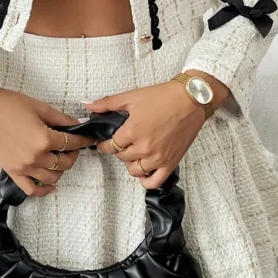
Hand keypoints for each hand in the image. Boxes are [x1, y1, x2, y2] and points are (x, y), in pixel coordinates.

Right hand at [0, 88, 95, 196]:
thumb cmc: (10, 105)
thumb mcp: (41, 107)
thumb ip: (62, 120)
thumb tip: (79, 126)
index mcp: (44, 139)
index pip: (72, 144)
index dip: (83, 141)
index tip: (88, 139)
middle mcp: (36, 157)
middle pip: (65, 163)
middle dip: (73, 154)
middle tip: (73, 146)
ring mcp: (24, 167)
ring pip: (52, 177)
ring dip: (61, 169)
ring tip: (60, 158)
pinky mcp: (13, 172)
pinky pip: (31, 190)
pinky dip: (43, 190)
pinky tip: (51, 185)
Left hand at [83, 81, 206, 188]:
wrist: (191, 99)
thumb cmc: (163, 96)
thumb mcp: (131, 96)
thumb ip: (107, 104)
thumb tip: (86, 104)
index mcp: (132, 131)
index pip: (110, 145)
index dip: (105, 143)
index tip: (105, 141)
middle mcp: (144, 148)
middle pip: (121, 157)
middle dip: (118, 149)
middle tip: (122, 141)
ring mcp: (158, 158)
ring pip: (135, 170)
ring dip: (130, 162)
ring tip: (133, 152)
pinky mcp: (171, 162)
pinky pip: (154, 181)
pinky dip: (146, 180)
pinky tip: (144, 170)